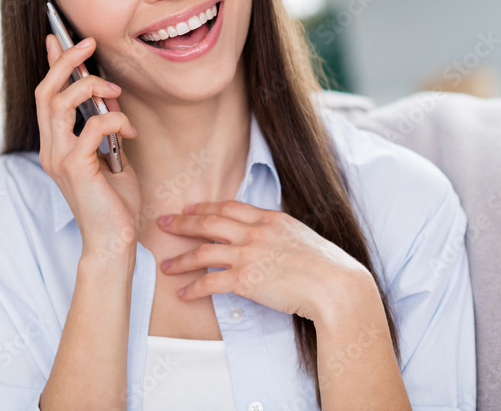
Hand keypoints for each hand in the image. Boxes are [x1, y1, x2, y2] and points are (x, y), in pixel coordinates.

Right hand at [36, 34, 141, 260]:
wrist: (113, 241)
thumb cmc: (114, 203)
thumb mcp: (111, 157)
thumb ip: (105, 130)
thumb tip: (109, 99)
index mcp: (55, 145)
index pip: (46, 96)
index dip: (51, 65)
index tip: (58, 39)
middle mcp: (51, 149)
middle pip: (46, 92)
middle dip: (66, 62)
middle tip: (88, 43)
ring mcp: (59, 158)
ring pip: (59, 103)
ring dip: (90, 87)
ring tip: (115, 90)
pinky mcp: (76, 169)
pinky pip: (92, 128)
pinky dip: (114, 120)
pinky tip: (130, 132)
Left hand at [156, 200, 376, 322]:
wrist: (336, 286)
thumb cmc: (326, 267)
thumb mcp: (301, 238)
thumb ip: (278, 235)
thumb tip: (266, 240)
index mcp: (270, 219)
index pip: (230, 207)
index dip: (206, 207)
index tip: (191, 208)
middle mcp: (256, 233)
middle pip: (210, 222)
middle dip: (183, 222)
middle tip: (164, 223)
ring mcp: (249, 255)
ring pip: (204, 252)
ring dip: (181, 259)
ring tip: (166, 265)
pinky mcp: (246, 280)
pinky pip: (211, 282)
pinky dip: (194, 288)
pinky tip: (184, 293)